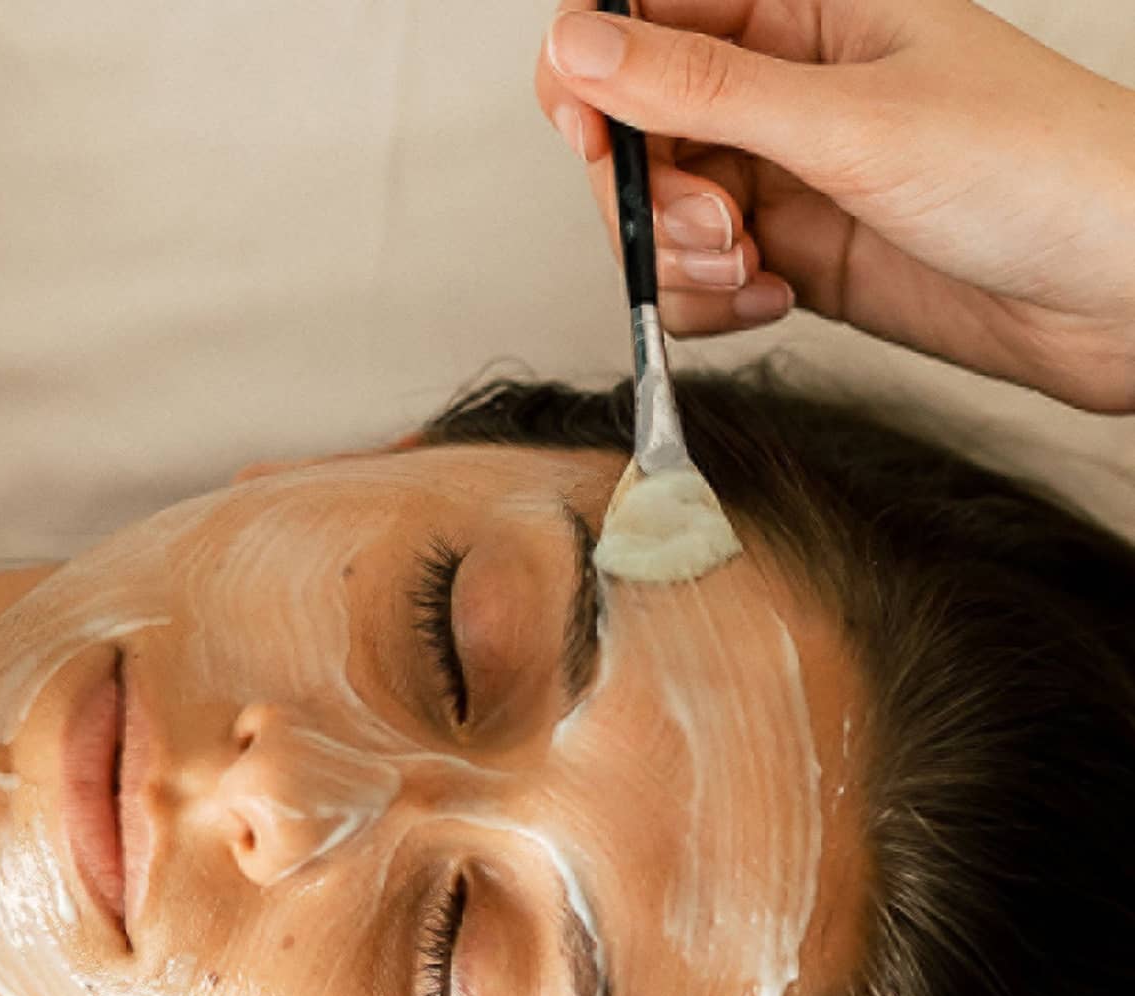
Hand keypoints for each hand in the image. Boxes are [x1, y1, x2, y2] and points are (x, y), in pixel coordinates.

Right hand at [535, 0, 1134, 413]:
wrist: (1119, 291)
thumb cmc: (1033, 170)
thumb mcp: (848, 121)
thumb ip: (701, 87)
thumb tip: (575, 46)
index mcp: (803, 8)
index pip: (646, 15)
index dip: (594, 74)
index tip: (591, 137)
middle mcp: (784, 88)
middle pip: (638, 130)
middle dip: (651, 194)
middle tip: (714, 228)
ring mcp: (787, 175)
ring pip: (662, 215)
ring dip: (682, 261)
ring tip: (756, 272)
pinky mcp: (796, 253)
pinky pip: (701, 281)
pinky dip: (715, 305)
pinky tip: (776, 302)